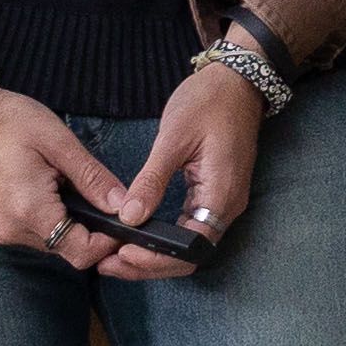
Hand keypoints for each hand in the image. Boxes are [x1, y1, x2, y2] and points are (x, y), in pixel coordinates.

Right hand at [0, 86, 127, 271]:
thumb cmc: (10, 123)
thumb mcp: (59, 142)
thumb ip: (92, 177)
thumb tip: (121, 204)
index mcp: (30, 210)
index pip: (80, 252)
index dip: (108, 241)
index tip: (123, 217)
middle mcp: (14, 230)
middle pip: (69, 249)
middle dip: (93, 229)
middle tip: (104, 197)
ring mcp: (4, 230)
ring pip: (54, 242)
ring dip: (73, 222)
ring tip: (75, 186)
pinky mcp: (1, 224)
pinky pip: (38, 233)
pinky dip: (55, 218)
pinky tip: (57, 190)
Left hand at [104, 58, 264, 280]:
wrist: (238, 80)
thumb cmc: (209, 101)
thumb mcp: (174, 137)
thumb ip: (152, 180)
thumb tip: (129, 217)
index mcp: (222, 193)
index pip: (191, 247)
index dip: (157, 259)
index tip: (123, 253)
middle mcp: (228, 205)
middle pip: (190, 255)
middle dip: (150, 266)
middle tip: (107, 264)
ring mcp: (223, 200)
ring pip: (189, 246)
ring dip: (154, 257)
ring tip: (115, 256)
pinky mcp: (215, 193)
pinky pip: (190, 228)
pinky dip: (164, 240)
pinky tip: (137, 236)